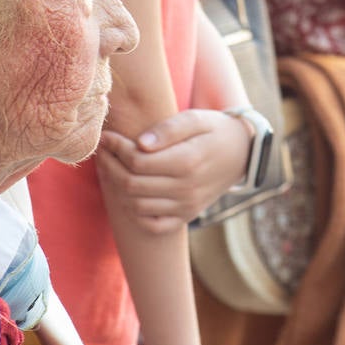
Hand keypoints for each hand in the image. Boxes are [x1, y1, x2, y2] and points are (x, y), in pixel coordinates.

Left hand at [96, 109, 250, 233]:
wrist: (242, 153)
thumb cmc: (215, 130)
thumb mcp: (196, 118)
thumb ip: (168, 129)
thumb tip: (141, 144)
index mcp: (187, 161)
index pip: (138, 161)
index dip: (116, 148)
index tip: (107, 136)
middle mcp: (186, 188)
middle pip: (132, 184)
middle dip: (110, 166)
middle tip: (103, 151)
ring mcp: (186, 206)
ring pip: (136, 206)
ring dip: (116, 188)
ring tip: (111, 168)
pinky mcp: (186, 216)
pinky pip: (152, 225)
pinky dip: (134, 214)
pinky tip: (129, 194)